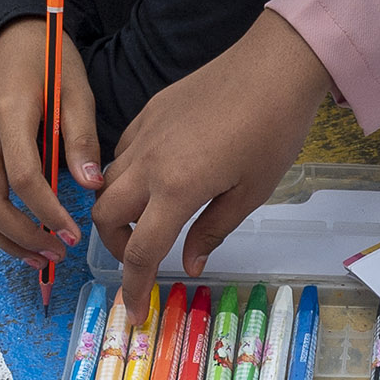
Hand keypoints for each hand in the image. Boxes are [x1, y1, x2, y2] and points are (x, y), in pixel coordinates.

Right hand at [0, 14, 98, 264]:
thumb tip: (91, 185)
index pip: (23, 175)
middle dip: (21, 235)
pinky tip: (25, 238)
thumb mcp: (75, 89)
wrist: (11, 36)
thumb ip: (81, 137)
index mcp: (9, 113)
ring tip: (42, 258)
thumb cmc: (48, 58)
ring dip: (5, 239)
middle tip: (56, 254)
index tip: (73, 233)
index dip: (48, 211)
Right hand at [92, 11, 331, 314]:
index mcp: (176, 188)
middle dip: (116, 245)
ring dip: (118, 210)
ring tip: (151, 219)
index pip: (140, 251)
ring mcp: (144, 133)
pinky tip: (157, 179)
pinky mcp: (149, 111)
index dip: (134, 287)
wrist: (274, 65)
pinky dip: (126, 176)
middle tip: (144, 256)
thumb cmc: (273, 130)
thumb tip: (190, 264)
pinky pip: (120, 153)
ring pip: (106, 182)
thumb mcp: (250, 192)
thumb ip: (213, 231)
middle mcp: (148, 162)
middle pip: (105, 216)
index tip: (135, 313)